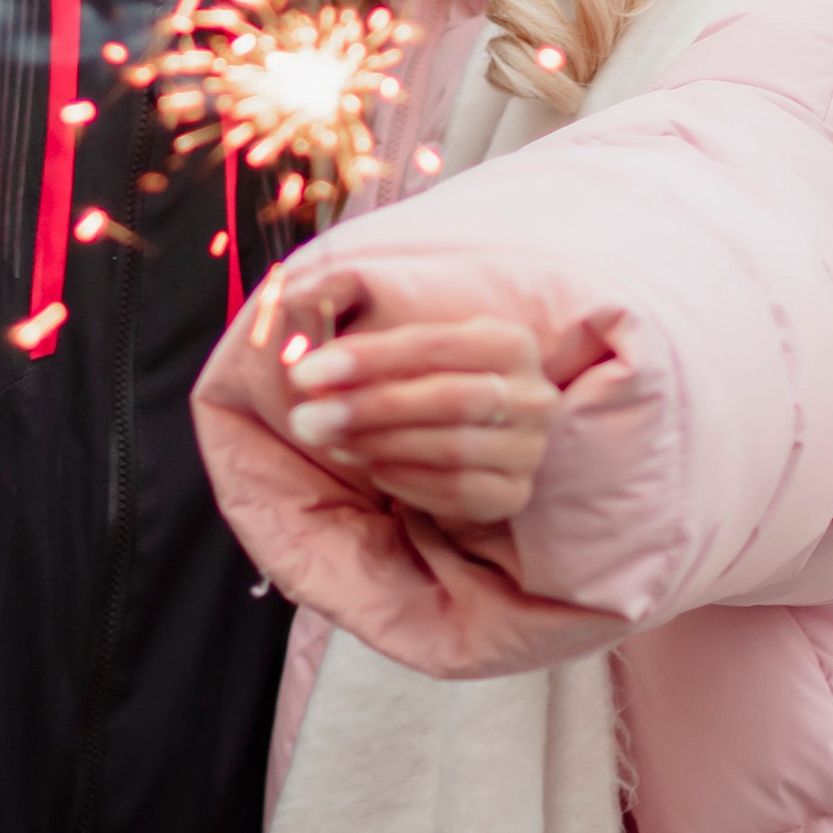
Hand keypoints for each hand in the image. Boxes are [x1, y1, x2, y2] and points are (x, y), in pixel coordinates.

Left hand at [278, 278, 556, 530]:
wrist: (490, 434)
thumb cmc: (439, 379)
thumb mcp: (415, 346)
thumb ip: (365, 339)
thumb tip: (300, 338)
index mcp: (509, 341)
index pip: (432, 345)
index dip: (366, 358)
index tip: (306, 373)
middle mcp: (532, 395)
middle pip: (445, 400)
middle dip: (367, 408)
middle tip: (304, 419)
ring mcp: (528, 450)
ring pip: (447, 450)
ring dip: (376, 445)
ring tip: (328, 439)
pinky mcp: (513, 494)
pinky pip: (452, 493)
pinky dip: (400, 479)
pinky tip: (363, 463)